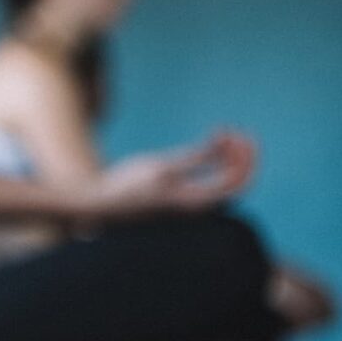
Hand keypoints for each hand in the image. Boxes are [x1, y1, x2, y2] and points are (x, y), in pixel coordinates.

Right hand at [92, 130, 255, 218]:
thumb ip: (195, 157)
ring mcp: (188, 206)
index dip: (244, 157)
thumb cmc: (125, 186)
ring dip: (229, 158)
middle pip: (234, 184)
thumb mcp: (160, 167)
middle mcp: (196, 209)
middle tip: (235, 131)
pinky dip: (215, 163)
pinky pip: (209, 182)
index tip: (237, 133)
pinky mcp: (178, 200)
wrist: (97, 204)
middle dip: (240, 156)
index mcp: (194, 204)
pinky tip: (209, 144)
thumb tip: (226, 143)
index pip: (236, 183)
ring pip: (223, 183)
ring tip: (223, 133)